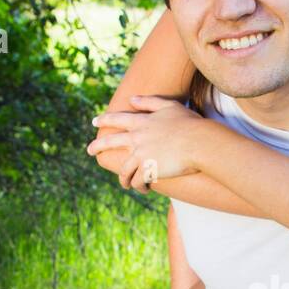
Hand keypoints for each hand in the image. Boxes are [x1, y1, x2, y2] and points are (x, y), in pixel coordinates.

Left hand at [86, 95, 204, 190]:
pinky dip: (139, 186)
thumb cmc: (190, 124)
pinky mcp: (148, 169)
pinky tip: (144, 189)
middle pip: (110, 142)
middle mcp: (137, 137)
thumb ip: (150, 101)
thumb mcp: (170, 106)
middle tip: (89, 151)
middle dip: (97, 146)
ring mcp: (141, 154)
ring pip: (124, 169)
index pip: (117, 119)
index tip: (94, 122)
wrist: (200, 143)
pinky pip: (137, 181)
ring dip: (123, 178)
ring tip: (126, 183)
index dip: (104, 120)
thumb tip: (132, 99)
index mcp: (141, 121)